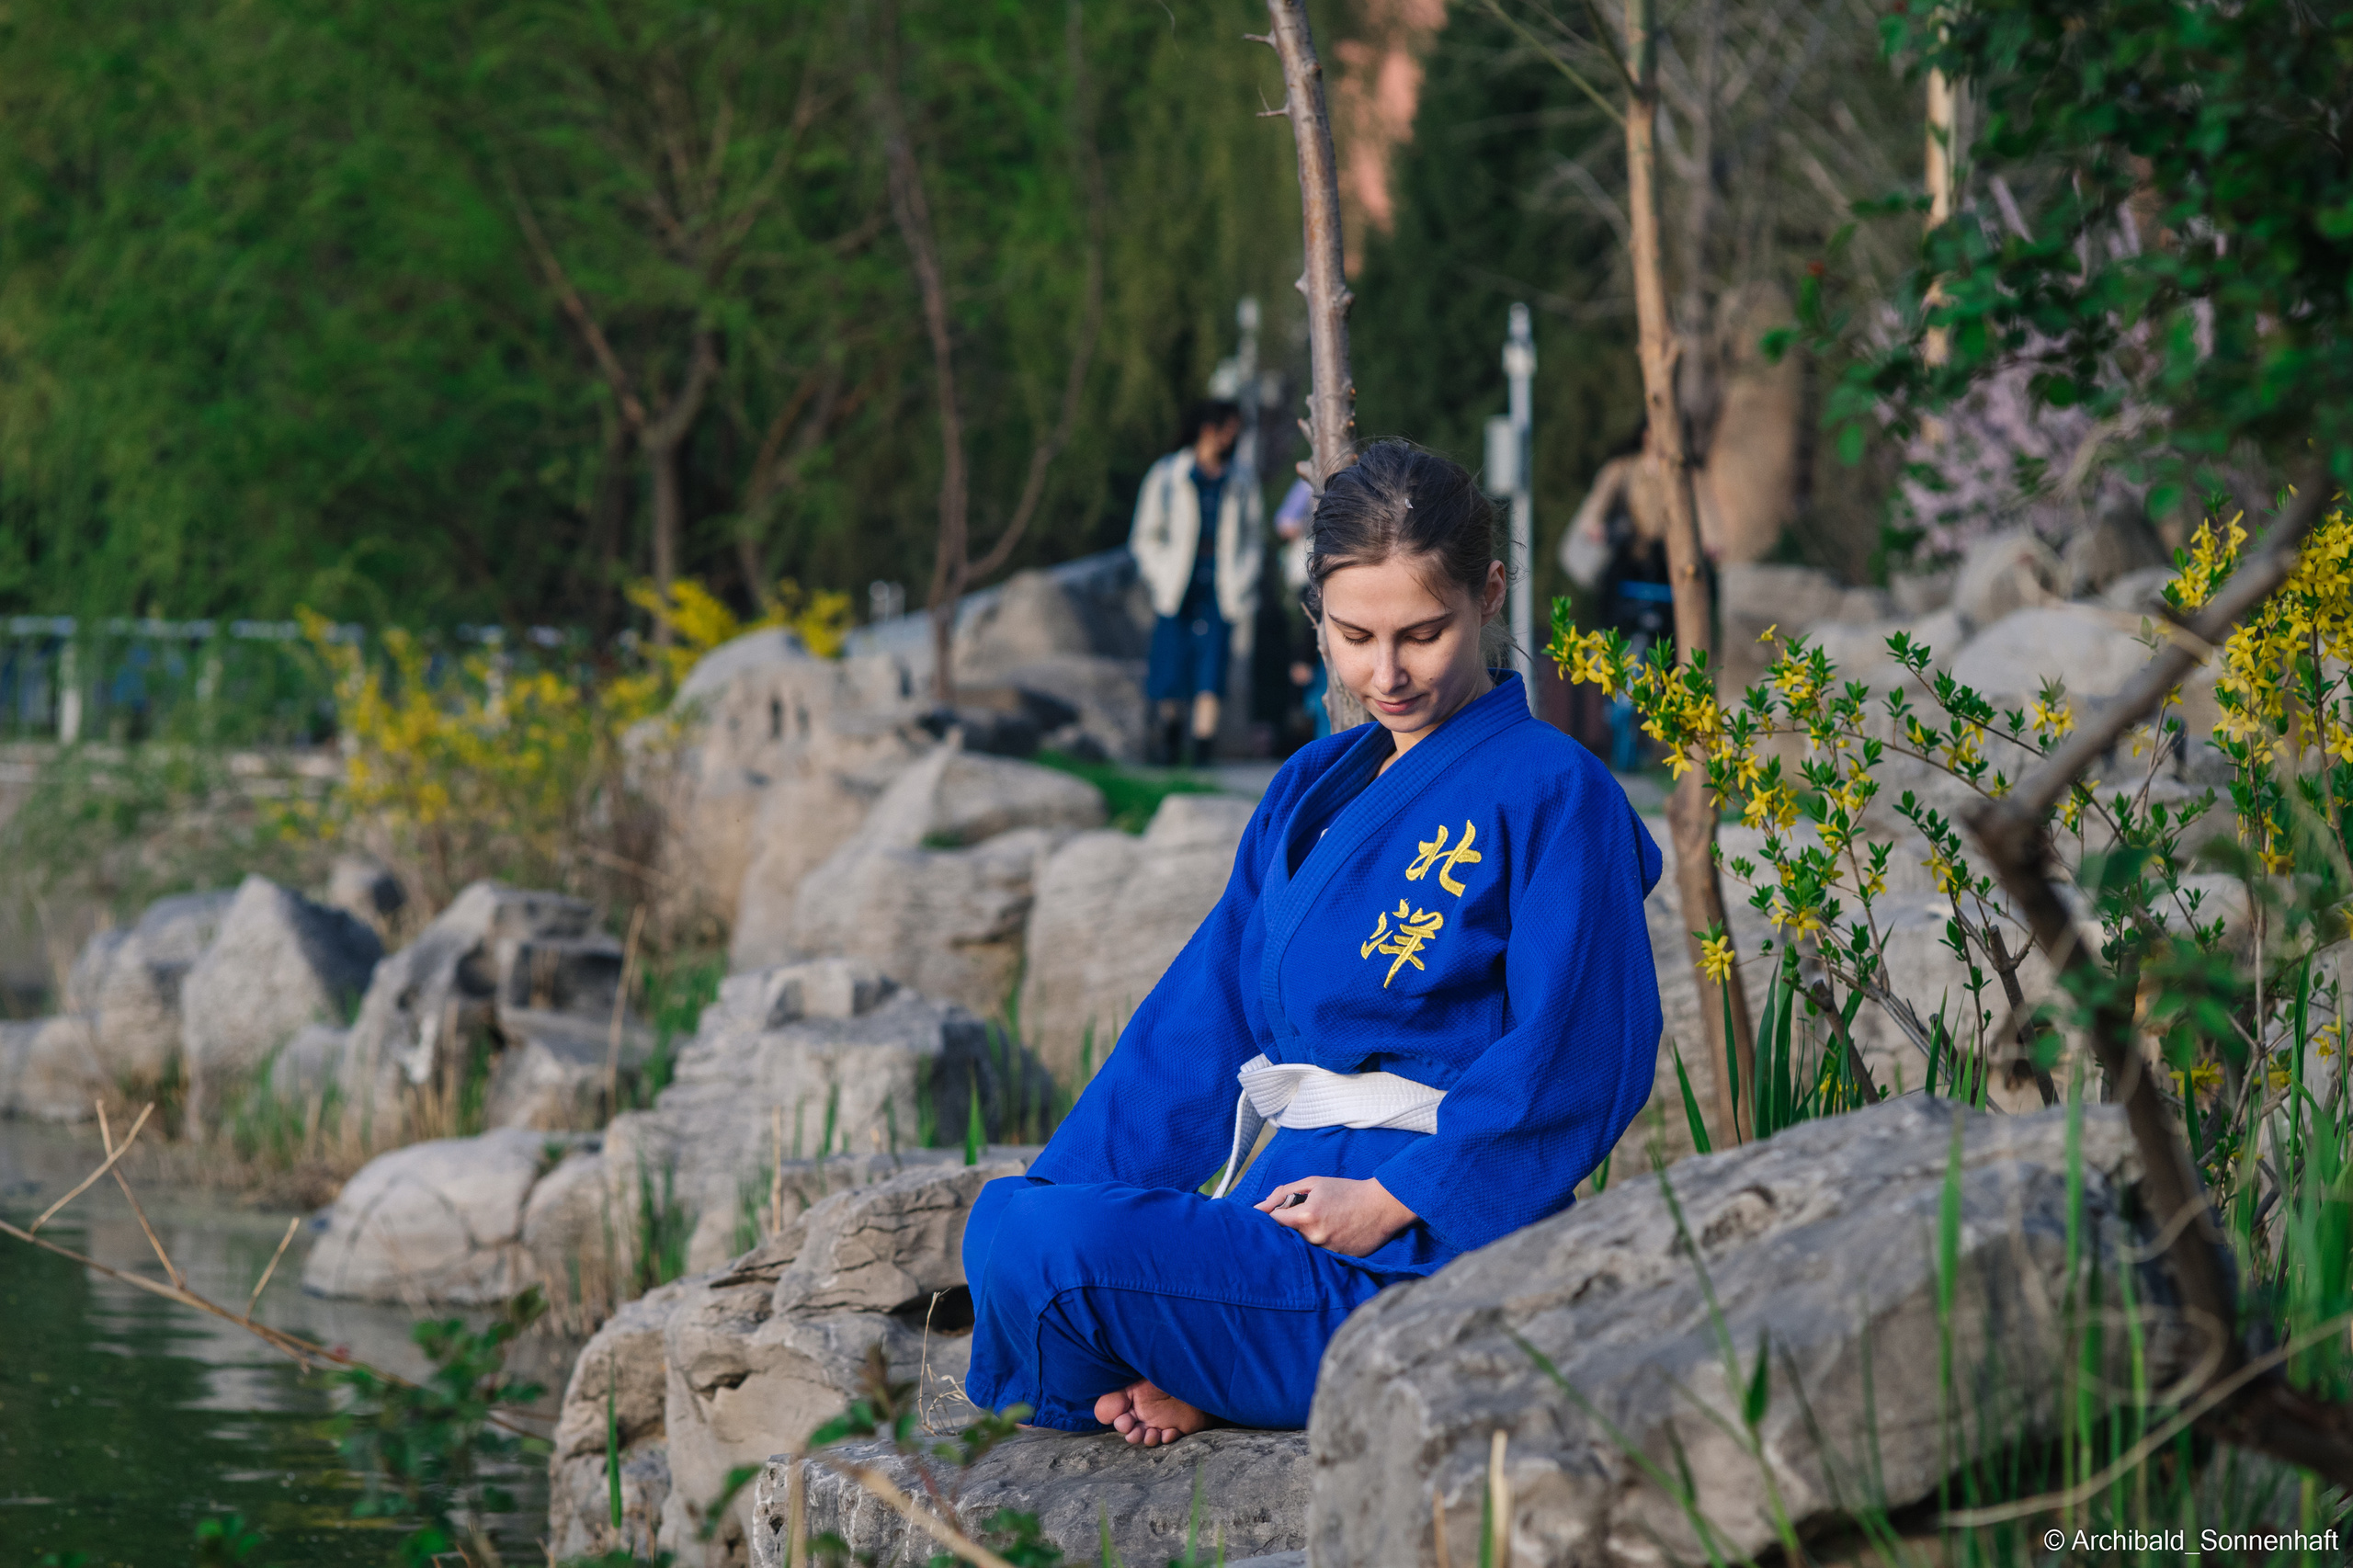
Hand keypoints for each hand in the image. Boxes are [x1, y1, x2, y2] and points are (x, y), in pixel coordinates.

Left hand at [1255, 1176, 1415, 1255]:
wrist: (1382, 1205)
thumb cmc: (1346, 1190)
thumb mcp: (1313, 1184)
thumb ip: (1284, 1193)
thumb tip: (1259, 1207)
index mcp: (1305, 1217)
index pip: (1273, 1223)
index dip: (1269, 1217)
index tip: (1268, 1216)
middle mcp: (1314, 1238)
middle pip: (1287, 1238)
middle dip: (1287, 1228)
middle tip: (1298, 1219)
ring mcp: (1328, 1252)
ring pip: (1303, 1248)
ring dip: (1304, 1238)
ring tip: (1321, 1224)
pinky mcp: (1340, 1261)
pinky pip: (1321, 1256)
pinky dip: (1320, 1246)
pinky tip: (1333, 1234)